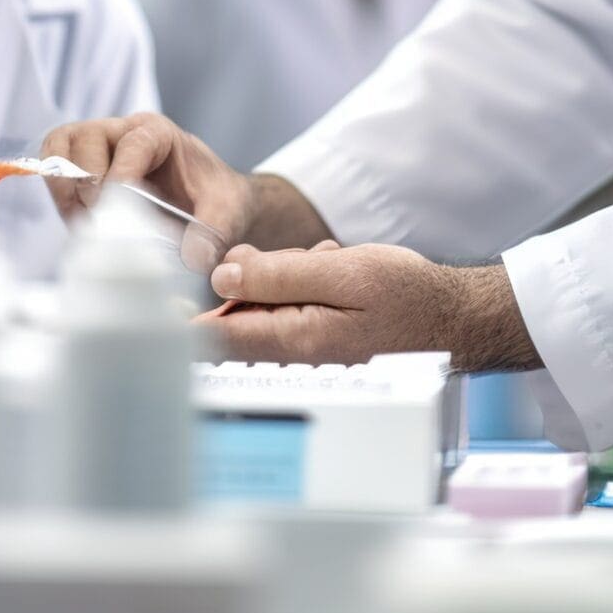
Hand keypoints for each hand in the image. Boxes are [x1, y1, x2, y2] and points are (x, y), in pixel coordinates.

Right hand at [38, 112, 251, 237]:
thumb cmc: (218, 199)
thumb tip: (191, 259)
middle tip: (103, 223)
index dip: (119, 177)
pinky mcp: (82, 165)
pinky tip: (80, 223)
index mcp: (158, 133)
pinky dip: (60, 195)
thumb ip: (212, 234)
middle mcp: (123, 131)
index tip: (117, 213)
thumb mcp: (226, 214)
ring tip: (87, 224)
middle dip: (87, 184)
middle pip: (84, 139)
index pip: (130, 144)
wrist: (212, 202)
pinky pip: (54, 167)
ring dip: (66, 190)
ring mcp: (98, 145)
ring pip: (60, 148)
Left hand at [205, 243, 541, 372]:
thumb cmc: (408, 297)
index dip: (178, 319)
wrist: (457, 319)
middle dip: (256, 276)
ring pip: (266, 305)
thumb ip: (278, 274)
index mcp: (293, 342)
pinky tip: (337, 271)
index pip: (214, 339)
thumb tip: (221, 277)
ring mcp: (306, 351)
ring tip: (331, 262)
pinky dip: (307, 283)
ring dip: (287, 275)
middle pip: (237, 315)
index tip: (155, 298)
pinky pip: (291, 308)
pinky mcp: (319, 342)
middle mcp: (293, 356)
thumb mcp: (342, 271)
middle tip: (295, 256)